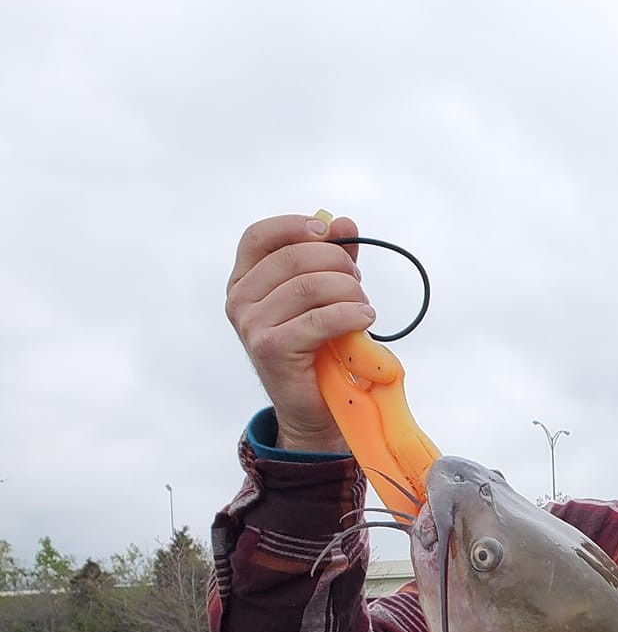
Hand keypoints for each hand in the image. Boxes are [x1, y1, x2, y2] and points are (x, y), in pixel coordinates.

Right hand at [225, 214, 372, 450]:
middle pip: (292, 258)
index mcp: (244, 280)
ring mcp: (251, 325)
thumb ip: (331, 259)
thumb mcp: (323, 297)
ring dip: (347, 291)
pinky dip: (349, 315)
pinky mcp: (270, 349)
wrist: (313, 409)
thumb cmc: (318, 350)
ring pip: (307, 287)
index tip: (330, 234)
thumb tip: (344, 222)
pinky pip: (317, 320)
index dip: (296, 226)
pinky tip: (364, 319)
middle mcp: (239, 300)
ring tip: (364, 307)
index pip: (260, 236)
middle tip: (358, 283)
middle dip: (336, 264)